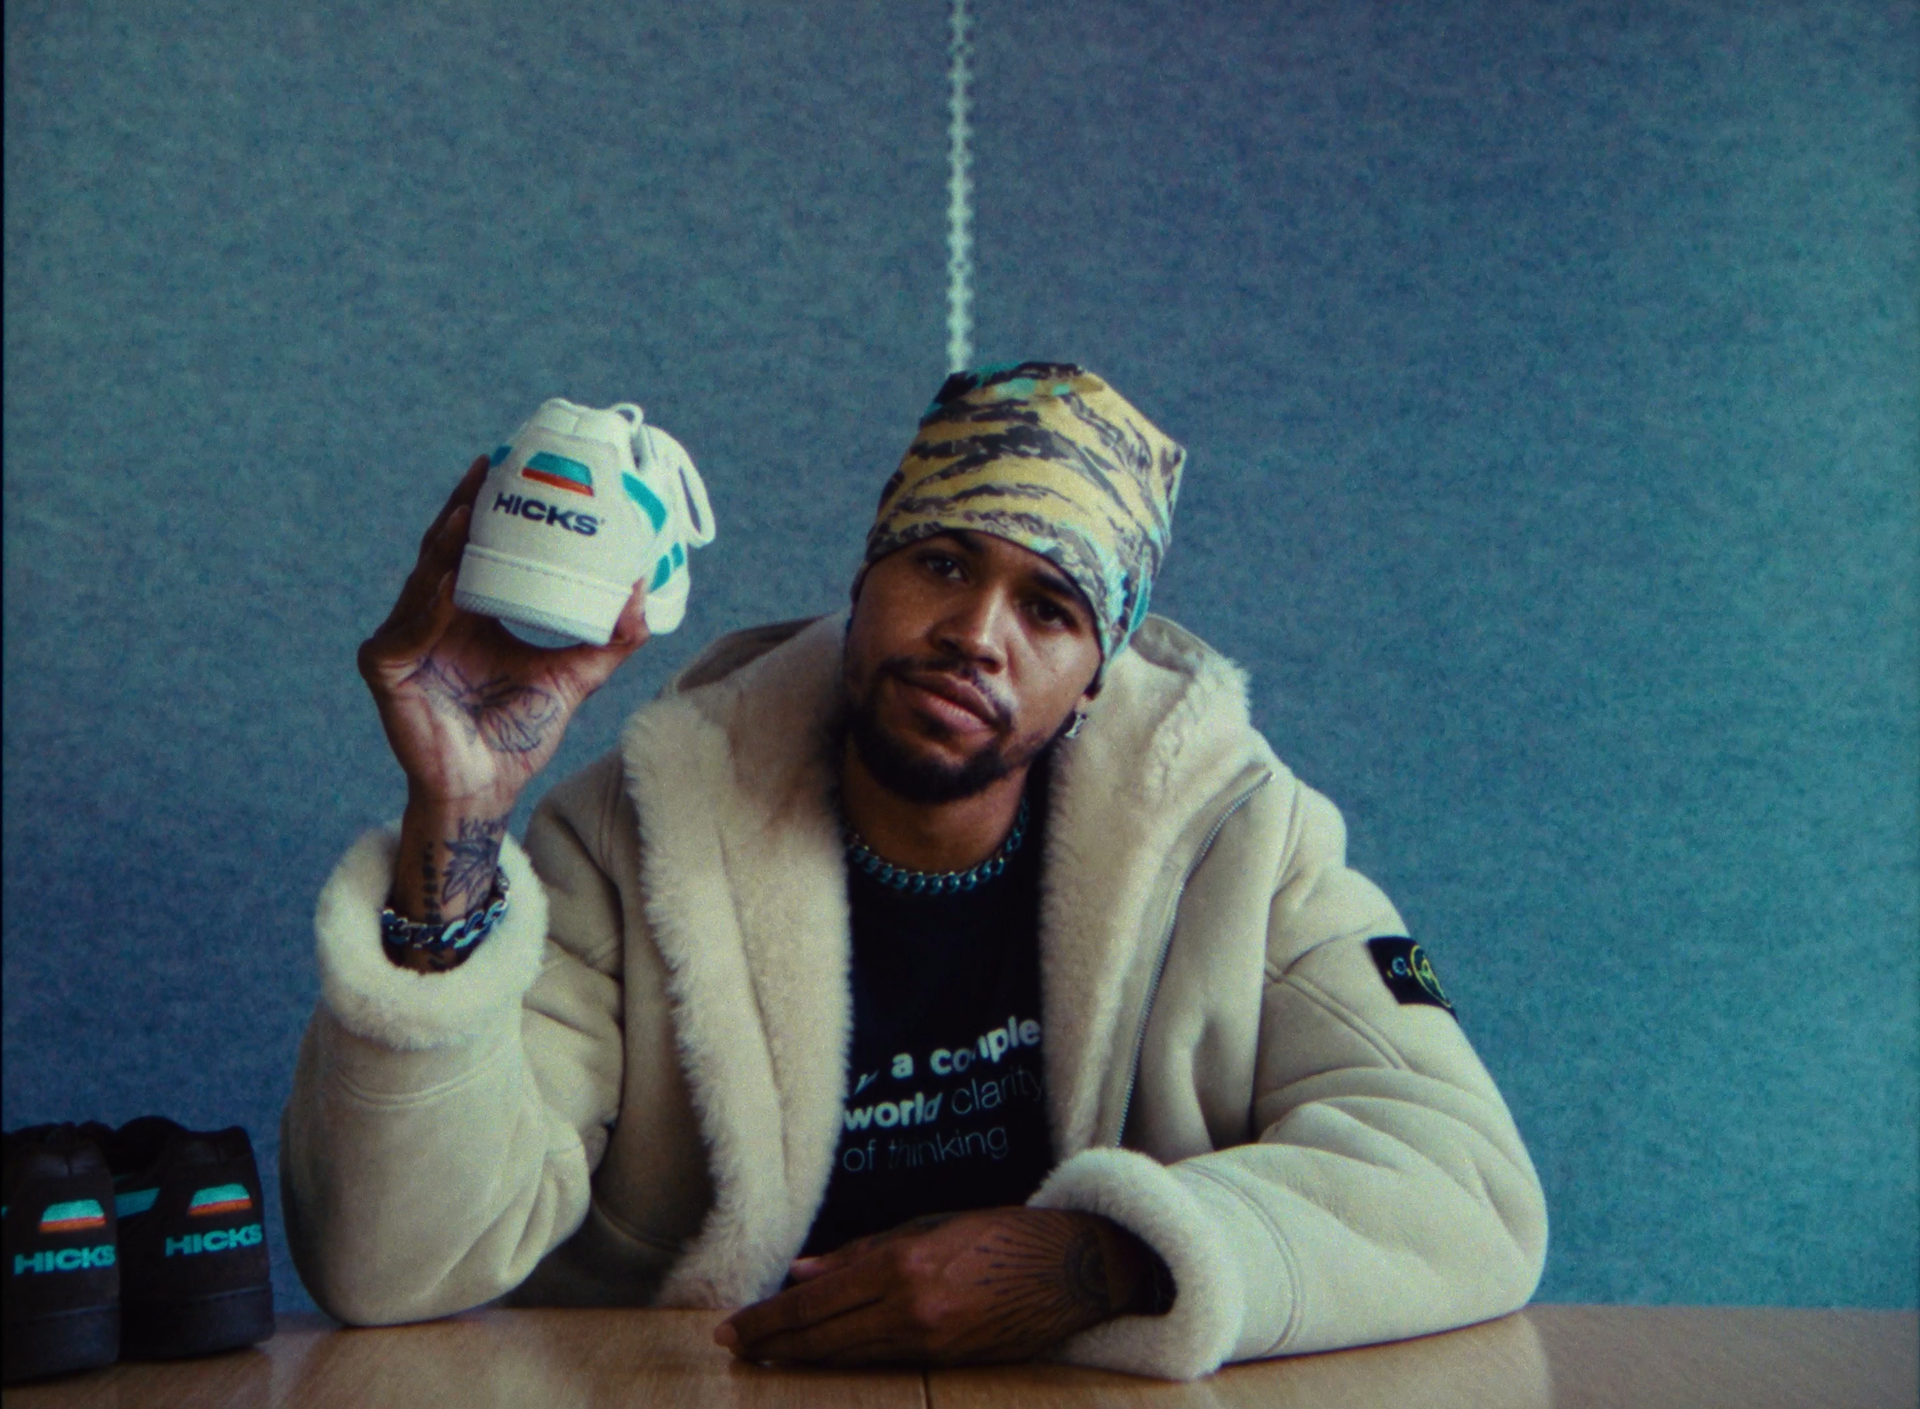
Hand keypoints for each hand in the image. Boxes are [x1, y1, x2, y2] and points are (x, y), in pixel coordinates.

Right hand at [359, 457, 647, 918]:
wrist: (489, 789)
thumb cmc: (519, 735)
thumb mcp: (576, 675)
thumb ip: (612, 639)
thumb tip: (643, 589)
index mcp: (467, 612)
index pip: (472, 546)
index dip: (485, 507)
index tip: (509, 466)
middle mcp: (430, 617)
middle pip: (443, 550)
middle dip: (463, 508)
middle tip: (490, 470)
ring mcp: (404, 640)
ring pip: (424, 579)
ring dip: (446, 543)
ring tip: (471, 508)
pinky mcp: (387, 667)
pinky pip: (410, 627)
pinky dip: (431, 602)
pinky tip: (451, 577)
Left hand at [713, 1208, 1163, 1367]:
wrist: (1069, 1269)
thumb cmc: (999, 1234)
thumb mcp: (928, 1225)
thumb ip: (860, 1252)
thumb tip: (802, 1273)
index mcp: (903, 1264)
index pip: (815, 1302)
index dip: (768, 1319)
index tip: (732, 1328)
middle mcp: (911, 1308)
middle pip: (822, 1337)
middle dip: (773, 1343)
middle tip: (732, 1348)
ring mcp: (929, 1342)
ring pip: (846, 1357)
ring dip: (801, 1357)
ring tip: (765, 1357)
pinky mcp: (945, 1362)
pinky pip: (879, 1364)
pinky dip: (843, 1361)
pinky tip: (820, 1357)